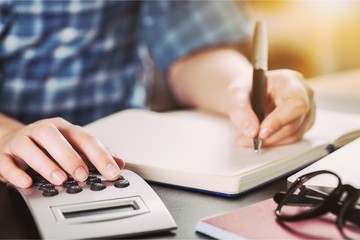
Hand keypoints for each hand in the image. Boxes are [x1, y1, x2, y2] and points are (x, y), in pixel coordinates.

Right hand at [0, 117, 124, 187]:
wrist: (13, 139)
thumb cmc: (49, 145)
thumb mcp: (74, 146)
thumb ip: (95, 155)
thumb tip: (120, 163)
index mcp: (64, 129)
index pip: (86, 139)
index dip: (101, 155)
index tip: (113, 171)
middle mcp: (44, 131)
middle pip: (56, 139)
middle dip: (71, 157)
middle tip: (83, 174)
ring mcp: (23, 140)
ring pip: (31, 147)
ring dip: (46, 164)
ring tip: (59, 179)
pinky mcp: (3, 153)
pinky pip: (6, 161)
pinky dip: (15, 173)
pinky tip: (27, 182)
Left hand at [228, 69, 314, 146]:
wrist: (249, 91)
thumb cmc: (246, 87)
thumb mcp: (236, 93)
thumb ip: (240, 110)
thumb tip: (252, 132)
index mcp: (290, 81)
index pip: (295, 103)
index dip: (280, 120)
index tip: (261, 132)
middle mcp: (304, 94)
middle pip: (295, 122)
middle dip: (270, 135)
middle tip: (247, 139)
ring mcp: (307, 109)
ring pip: (294, 134)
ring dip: (270, 141)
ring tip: (247, 139)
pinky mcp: (303, 123)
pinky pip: (292, 138)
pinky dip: (274, 142)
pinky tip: (259, 138)